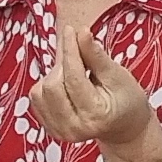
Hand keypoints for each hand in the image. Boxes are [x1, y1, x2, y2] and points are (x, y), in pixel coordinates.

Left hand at [33, 26, 158, 153]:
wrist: (124, 127)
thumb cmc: (126, 99)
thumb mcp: (118, 76)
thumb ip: (96, 56)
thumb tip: (81, 32)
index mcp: (95, 116)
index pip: (74, 78)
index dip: (71, 50)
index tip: (71, 30)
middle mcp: (73, 128)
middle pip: (52, 86)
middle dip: (63, 64)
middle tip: (78, 53)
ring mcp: (59, 131)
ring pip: (40, 91)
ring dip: (54, 74)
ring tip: (74, 73)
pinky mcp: (49, 128)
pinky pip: (36, 98)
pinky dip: (48, 84)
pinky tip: (65, 84)